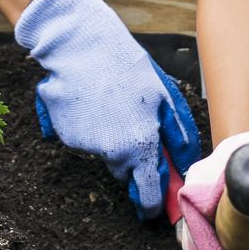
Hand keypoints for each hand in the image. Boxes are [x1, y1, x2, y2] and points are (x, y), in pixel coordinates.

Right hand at [14, 0, 199, 217]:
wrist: (80, 43)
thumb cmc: (127, 66)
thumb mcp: (164, 97)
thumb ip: (178, 138)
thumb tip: (185, 167)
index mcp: (139, 146)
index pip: (148, 194)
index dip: (152, 203)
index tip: (154, 206)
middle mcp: (110, 152)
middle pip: (125, 174)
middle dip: (133, 163)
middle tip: (135, 130)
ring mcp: (84, 144)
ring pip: (104, 154)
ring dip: (111, 140)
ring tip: (114, 104)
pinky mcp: (63, 133)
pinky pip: (82, 138)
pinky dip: (88, 126)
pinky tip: (93, 100)